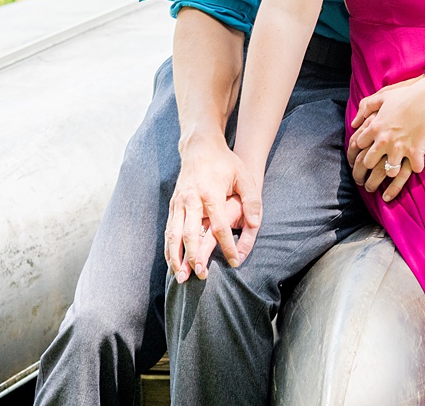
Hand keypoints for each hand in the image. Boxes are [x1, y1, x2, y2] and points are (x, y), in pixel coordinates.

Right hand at [164, 137, 256, 281]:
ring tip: (181, 277)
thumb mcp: (244, 176)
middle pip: (191, 234)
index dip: (228, 246)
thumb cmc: (225, 162)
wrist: (199, 146)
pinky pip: (168, 230)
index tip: (235, 262)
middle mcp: (192, 199)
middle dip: (195, 257)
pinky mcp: (173, 204)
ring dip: (177, 257)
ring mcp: (179, 202)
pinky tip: (173, 263)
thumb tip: (255, 223)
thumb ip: (252, 200)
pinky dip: (169, 248)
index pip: (219, 226)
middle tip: (202, 276)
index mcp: (211, 193)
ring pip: (174, 234)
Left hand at [349, 78, 424, 201]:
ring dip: (387, 177)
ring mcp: (400, 148)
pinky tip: (413, 172)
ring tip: (386, 186)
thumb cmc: (406, 96)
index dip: (354, 156)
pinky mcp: (415, 152)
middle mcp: (384, 140)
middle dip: (365, 175)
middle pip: (368, 162)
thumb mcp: (382, 97)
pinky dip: (415, 170)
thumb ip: (365, 107)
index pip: (357, 146)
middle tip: (365, 183)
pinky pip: (412, 169)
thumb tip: (354, 122)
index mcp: (374, 127)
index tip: (355, 163)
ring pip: (388, 171)